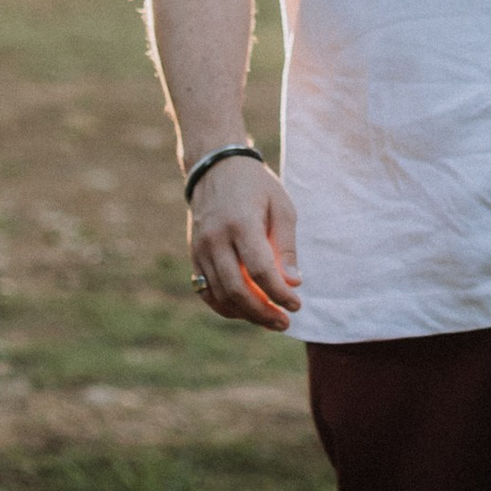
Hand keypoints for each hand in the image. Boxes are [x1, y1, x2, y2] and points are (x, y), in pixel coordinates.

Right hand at [186, 159, 301, 329]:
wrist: (216, 167)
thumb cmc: (256, 187)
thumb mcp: (281, 208)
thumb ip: (286, 247)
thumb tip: (294, 283)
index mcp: (241, 224)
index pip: (260, 270)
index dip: (279, 293)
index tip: (297, 305)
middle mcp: (216, 239)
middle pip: (237, 289)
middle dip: (263, 312)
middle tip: (284, 323)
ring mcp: (200, 249)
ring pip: (220, 295)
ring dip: (246, 314)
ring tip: (271, 320)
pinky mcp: (193, 255)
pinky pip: (205, 291)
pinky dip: (225, 307)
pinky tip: (246, 312)